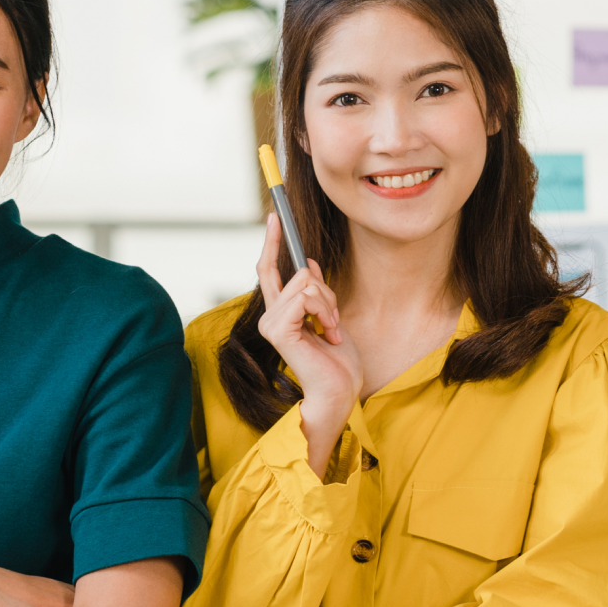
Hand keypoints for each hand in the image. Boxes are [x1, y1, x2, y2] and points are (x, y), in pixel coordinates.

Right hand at [254, 214, 363, 474]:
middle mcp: (269, 316)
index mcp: (279, 312)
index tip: (276, 216)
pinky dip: (324, 311)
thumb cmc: (336, 361)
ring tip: (331, 330)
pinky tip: (327, 334)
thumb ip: (314, 291)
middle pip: (297, 272)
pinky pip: (305, 298)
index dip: (272, 241)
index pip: (268, 268)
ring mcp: (271, 323)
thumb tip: (307, 264)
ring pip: (305, 283)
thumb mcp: (328, 315)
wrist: (339, 391)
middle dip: (325, 290)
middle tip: (332, 320)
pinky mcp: (278, 330)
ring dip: (328, 304)